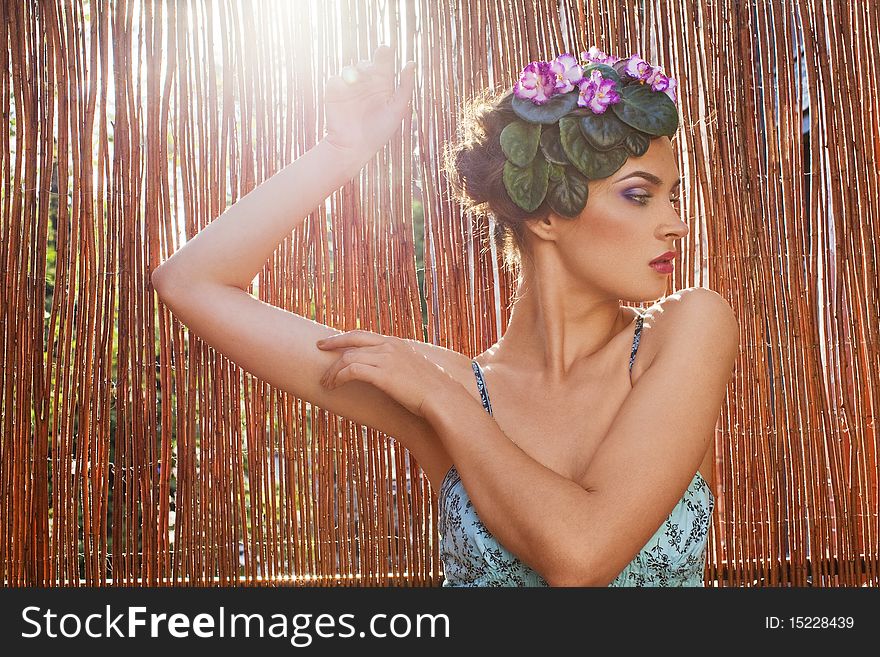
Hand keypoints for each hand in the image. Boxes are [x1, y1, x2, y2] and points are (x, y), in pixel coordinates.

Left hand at [316, 330, 452, 418]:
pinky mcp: (382, 374)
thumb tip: (393, 374)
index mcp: (396, 343)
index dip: (345, 337)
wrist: (442, 397)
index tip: (332, 342)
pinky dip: (338, 378)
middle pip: (352, 340)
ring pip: (348, 358)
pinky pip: (351, 371)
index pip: (364, 335)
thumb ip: (402, 366)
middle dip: (333, 343)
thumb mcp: (415, 371)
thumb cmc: (432, 390)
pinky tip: (333, 386)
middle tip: (319, 348)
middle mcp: (389, 346)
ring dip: (333, 371)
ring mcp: (386, 358)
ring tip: (325, 383)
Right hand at [323, 45, 415, 162]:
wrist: (353, 147)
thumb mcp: (397, 110)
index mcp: (382, 84)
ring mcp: (349, 87)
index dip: (384, 54)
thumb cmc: (379, 132)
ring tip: (356, 80)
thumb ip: (405, 87)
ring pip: (350, 68)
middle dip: (368, 65)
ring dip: (354, 72)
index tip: (385, 49)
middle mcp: (366, 83)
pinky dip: (340, 82)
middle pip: (366, 63)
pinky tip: (346, 89)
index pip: (383, 62)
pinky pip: (335, 80)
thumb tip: (411, 63)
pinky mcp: (334, 92)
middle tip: (371, 71)